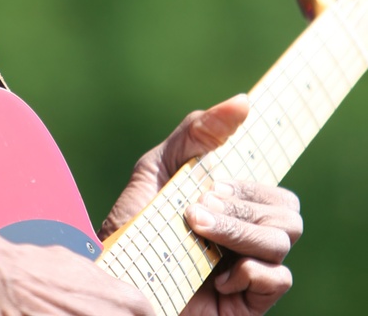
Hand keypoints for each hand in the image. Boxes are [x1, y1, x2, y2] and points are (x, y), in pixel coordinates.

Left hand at [99, 95, 302, 315]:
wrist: (111, 279)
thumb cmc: (133, 224)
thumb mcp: (158, 167)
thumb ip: (197, 132)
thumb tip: (244, 101)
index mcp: (233, 208)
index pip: (275, 189)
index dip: (253, 181)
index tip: (217, 181)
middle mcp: (246, 240)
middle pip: (286, 212)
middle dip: (240, 205)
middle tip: (197, 207)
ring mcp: (249, 273)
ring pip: (283, 241)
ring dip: (239, 230)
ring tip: (198, 228)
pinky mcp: (247, 305)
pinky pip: (279, 279)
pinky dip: (250, 270)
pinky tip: (214, 274)